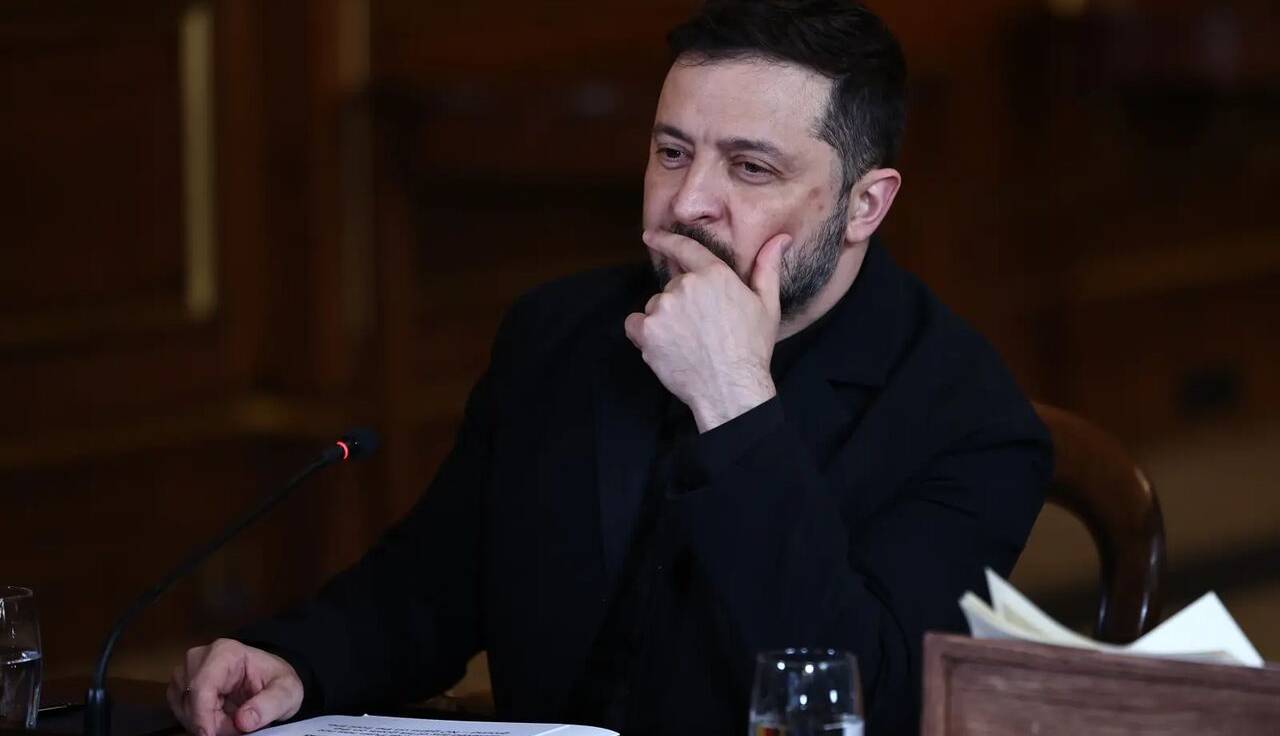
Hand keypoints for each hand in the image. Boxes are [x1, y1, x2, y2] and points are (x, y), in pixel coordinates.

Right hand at [167, 639, 303, 735]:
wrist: (269, 681)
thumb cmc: (277, 682)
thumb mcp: (287, 693)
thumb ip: (269, 706)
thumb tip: (243, 722)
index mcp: (225, 652)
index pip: (202, 686)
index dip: (203, 715)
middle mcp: (199, 658)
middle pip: (190, 699)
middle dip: (209, 722)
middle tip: (236, 727)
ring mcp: (186, 671)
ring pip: (183, 707)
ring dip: (204, 722)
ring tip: (231, 721)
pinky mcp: (181, 686)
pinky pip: (181, 711)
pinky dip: (198, 721)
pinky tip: (218, 719)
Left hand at [625, 229, 790, 431]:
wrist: (731, 388)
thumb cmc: (751, 349)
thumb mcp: (767, 306)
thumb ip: (767, 267)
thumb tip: (780, 238)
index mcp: (714, 274)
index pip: (684, 248)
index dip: (665, 239)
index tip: (650, 235)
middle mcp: (686, 286)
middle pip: (672, 286)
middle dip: (682, 303)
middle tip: (700, 328)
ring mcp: (663, 308)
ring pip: (655, 306)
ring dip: (665, 320)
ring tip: (688, 342)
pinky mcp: (647, 331)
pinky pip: (635, 324)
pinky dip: (644, 334)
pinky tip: (666, 347)